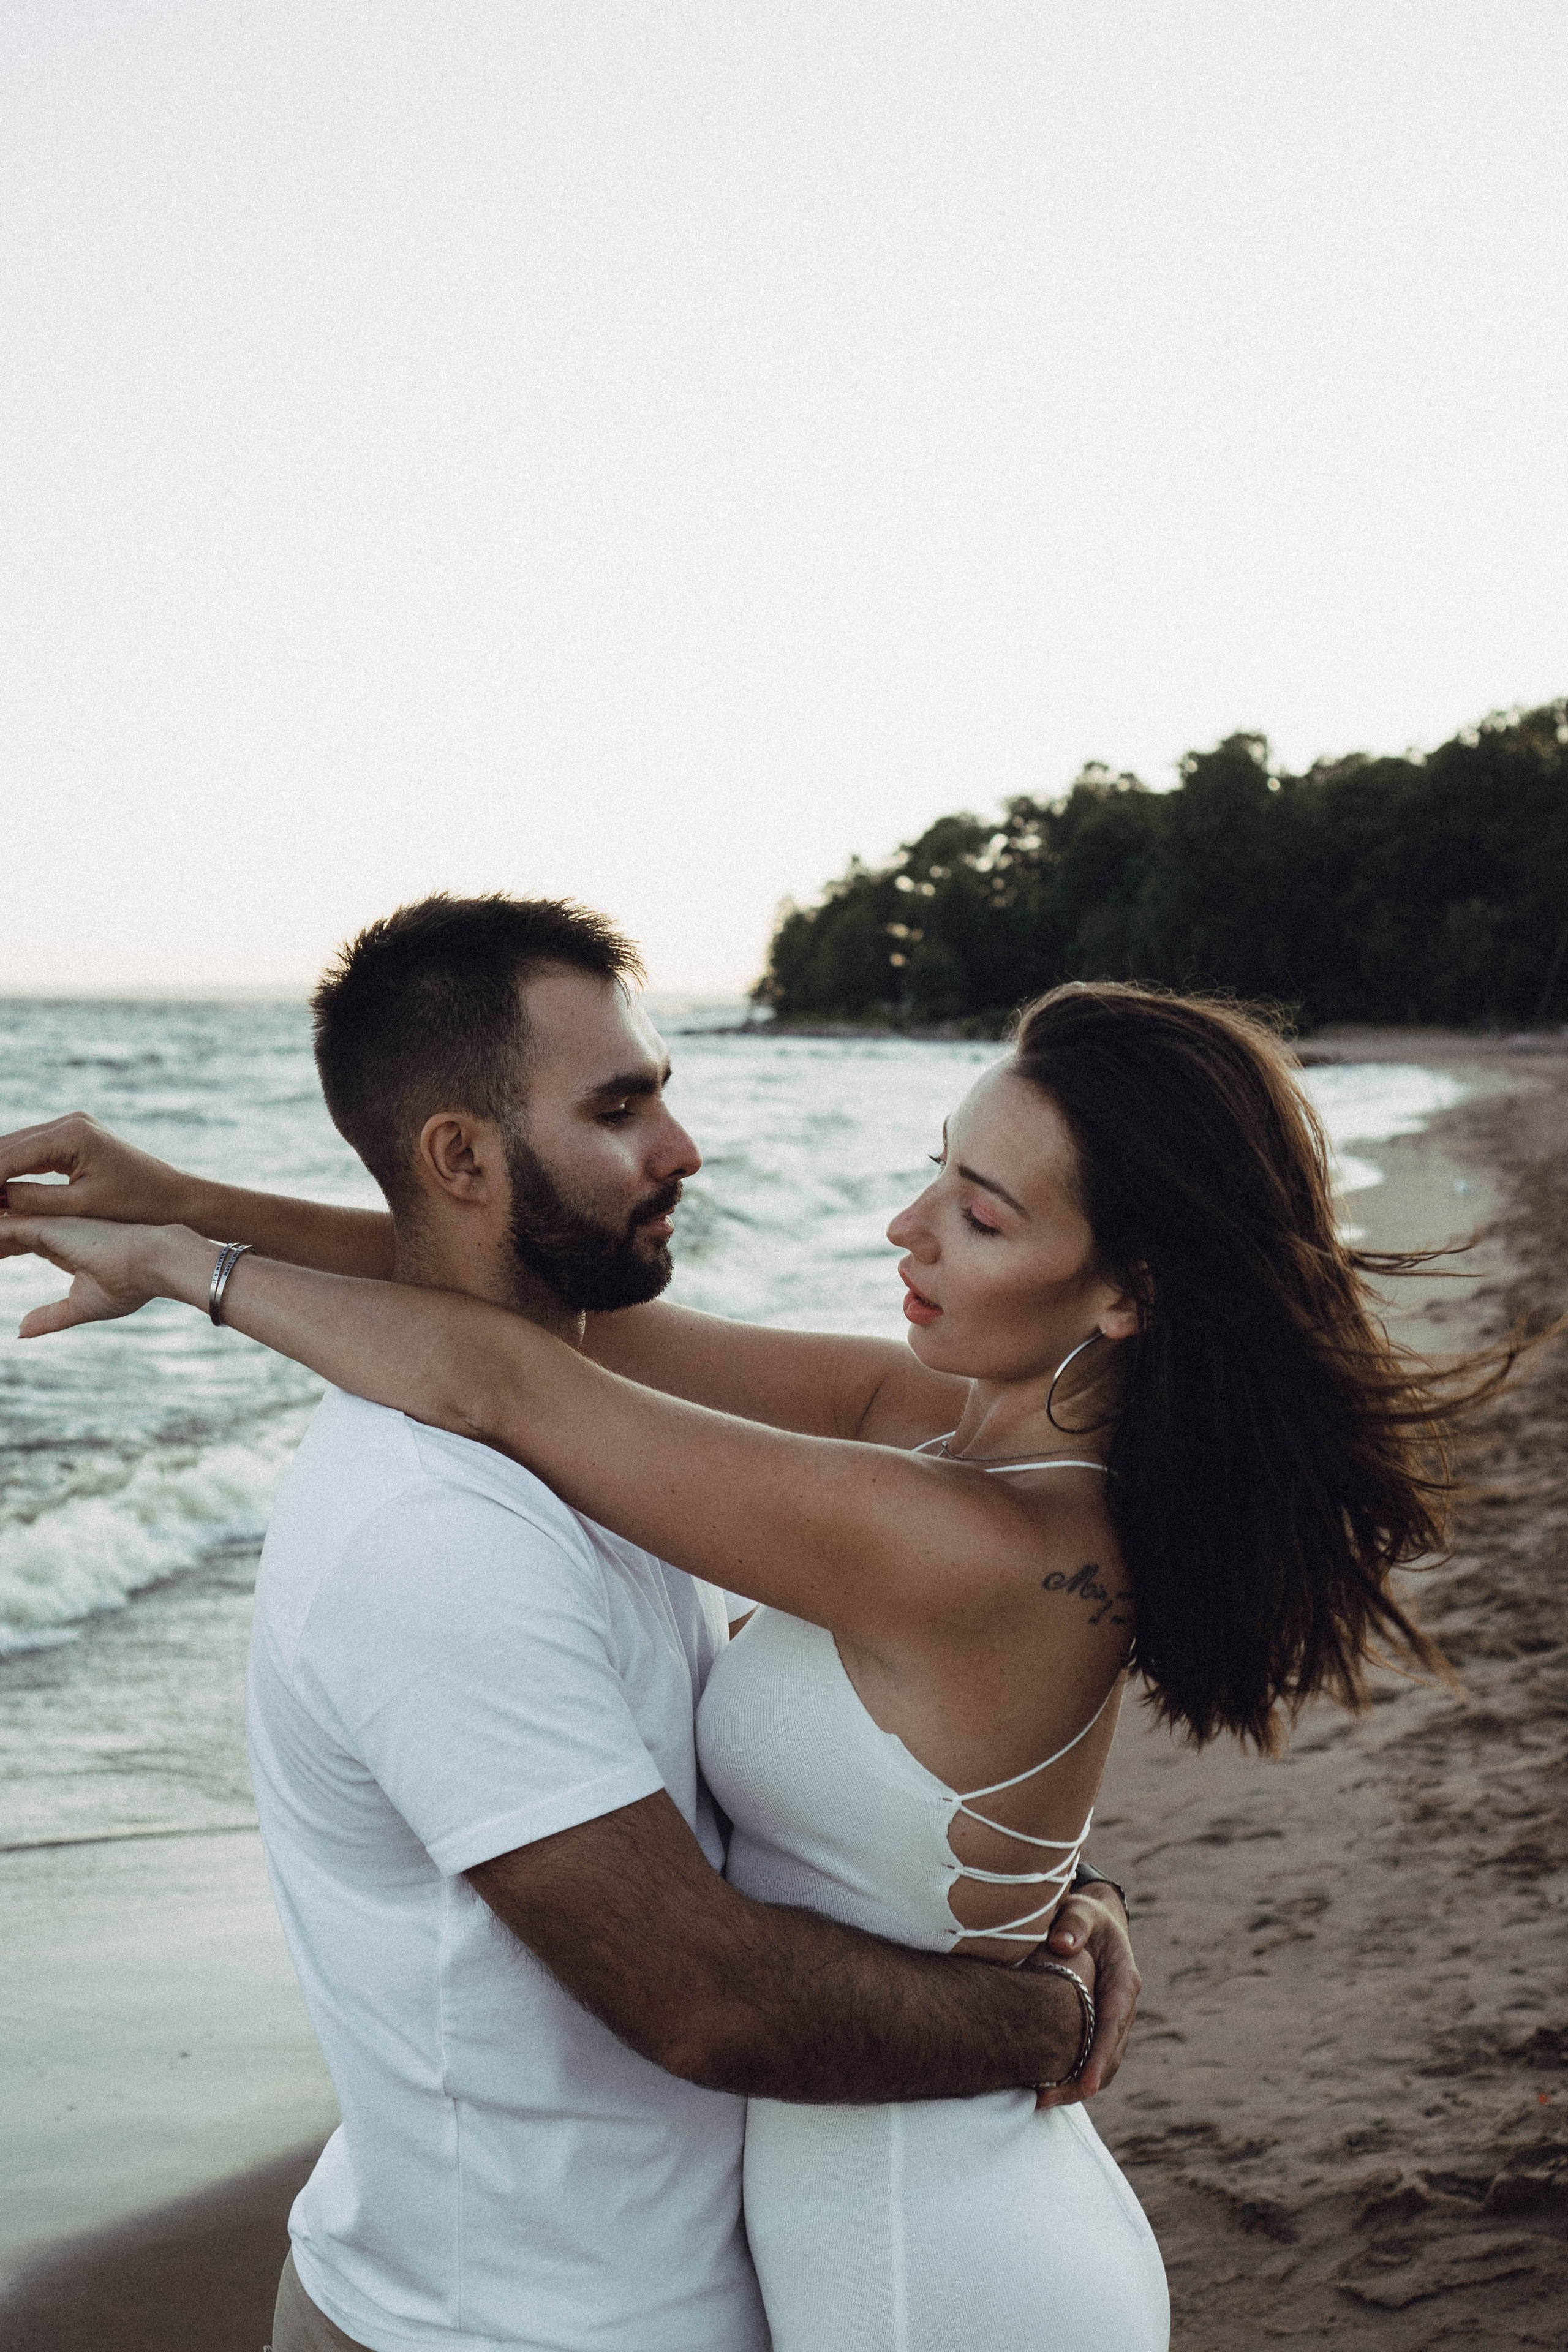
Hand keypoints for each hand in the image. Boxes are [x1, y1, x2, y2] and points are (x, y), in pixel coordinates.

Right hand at [0, 1114, 191, 1226]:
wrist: (175, 1196)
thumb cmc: (137, 1204)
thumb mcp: (81, 1206)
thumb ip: (34, 1200)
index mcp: (72, 1134)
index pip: (10, 1155)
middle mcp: (69, 1122)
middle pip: (8, 1147)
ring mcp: (71, 1127)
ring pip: (17, 1149)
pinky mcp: (74, 1139)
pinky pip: (33, 1154)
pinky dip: (14, 1172)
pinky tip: (3, 1193)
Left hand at [0, 1215, 188, 1335]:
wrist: (155, 1263)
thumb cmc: (131, 1284)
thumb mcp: (83, 1306)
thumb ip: (50, 1317)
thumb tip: (19, 1332)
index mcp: (58, 1243)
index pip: (9, 1241)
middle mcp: (48, 1229)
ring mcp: (45, 1224)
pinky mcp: (44, 1226)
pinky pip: (0, 1228)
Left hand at [1031, 1883, 1139, 2108]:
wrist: (1096, 1919)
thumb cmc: (1085, 1915)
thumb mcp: (1081, 1910)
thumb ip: (1073, 1923)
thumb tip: (1062, 1946)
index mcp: (1124, 1982)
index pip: (1112, 2025)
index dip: (1099, 2057)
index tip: (1087, 2085)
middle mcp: (1122, 2006)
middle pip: (1109, 2055)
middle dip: (1082, 2083)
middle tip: (1044, 2101)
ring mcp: (1113, 2019)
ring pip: (1103, 2064)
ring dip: (1075, 2086)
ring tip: (1040, 2101)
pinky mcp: (1098, 2025)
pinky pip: (1091, 2056)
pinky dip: (1073, 2074)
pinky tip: (1044, 2084)